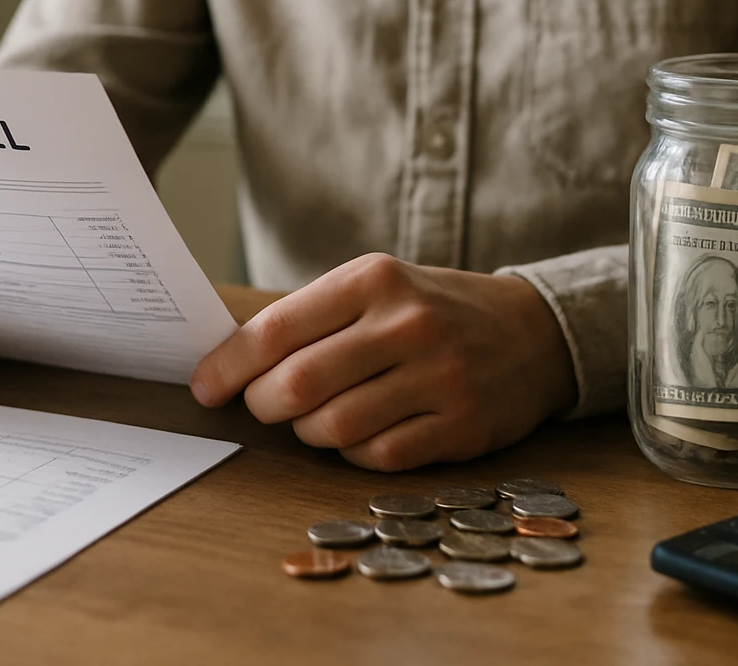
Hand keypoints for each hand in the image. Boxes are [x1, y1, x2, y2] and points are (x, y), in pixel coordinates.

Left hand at [189, 253, 575, 471]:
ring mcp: (437, 377)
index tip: (204, 388)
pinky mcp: (458, 426)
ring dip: (309, 432)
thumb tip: (229, 363)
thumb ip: (312, 319)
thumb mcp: (377, 288)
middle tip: (262, 406)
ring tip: (317, 418)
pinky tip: (360, 433)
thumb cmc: (432, 310)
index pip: (276, 329)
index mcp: (374, 280)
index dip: (228, 366)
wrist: (533, 333)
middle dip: (263, 405)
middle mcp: (406, 324)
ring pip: (332, 428)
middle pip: (296, 385)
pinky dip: (353, 453)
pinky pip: (375, 457)